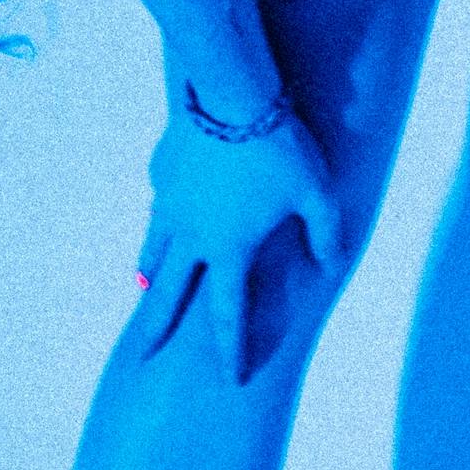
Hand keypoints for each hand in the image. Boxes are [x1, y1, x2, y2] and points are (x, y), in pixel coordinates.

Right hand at [137, 84, 342, 383]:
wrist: (229, 91)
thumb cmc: (278, 145)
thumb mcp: (316, 191)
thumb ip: (325, 232)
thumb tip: (329, 263)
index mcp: (229, 249)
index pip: (228, 313)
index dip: (231, 349)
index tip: (231, 378)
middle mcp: (190, 235)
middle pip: (167, 294)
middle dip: (154, 328)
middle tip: (141, 356)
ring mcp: (169, 202)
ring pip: (155, 247)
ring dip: (151, 272)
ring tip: (146, 285)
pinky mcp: (162, 170)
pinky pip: (161, 201)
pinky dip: (164, 214)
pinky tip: (171, 205)